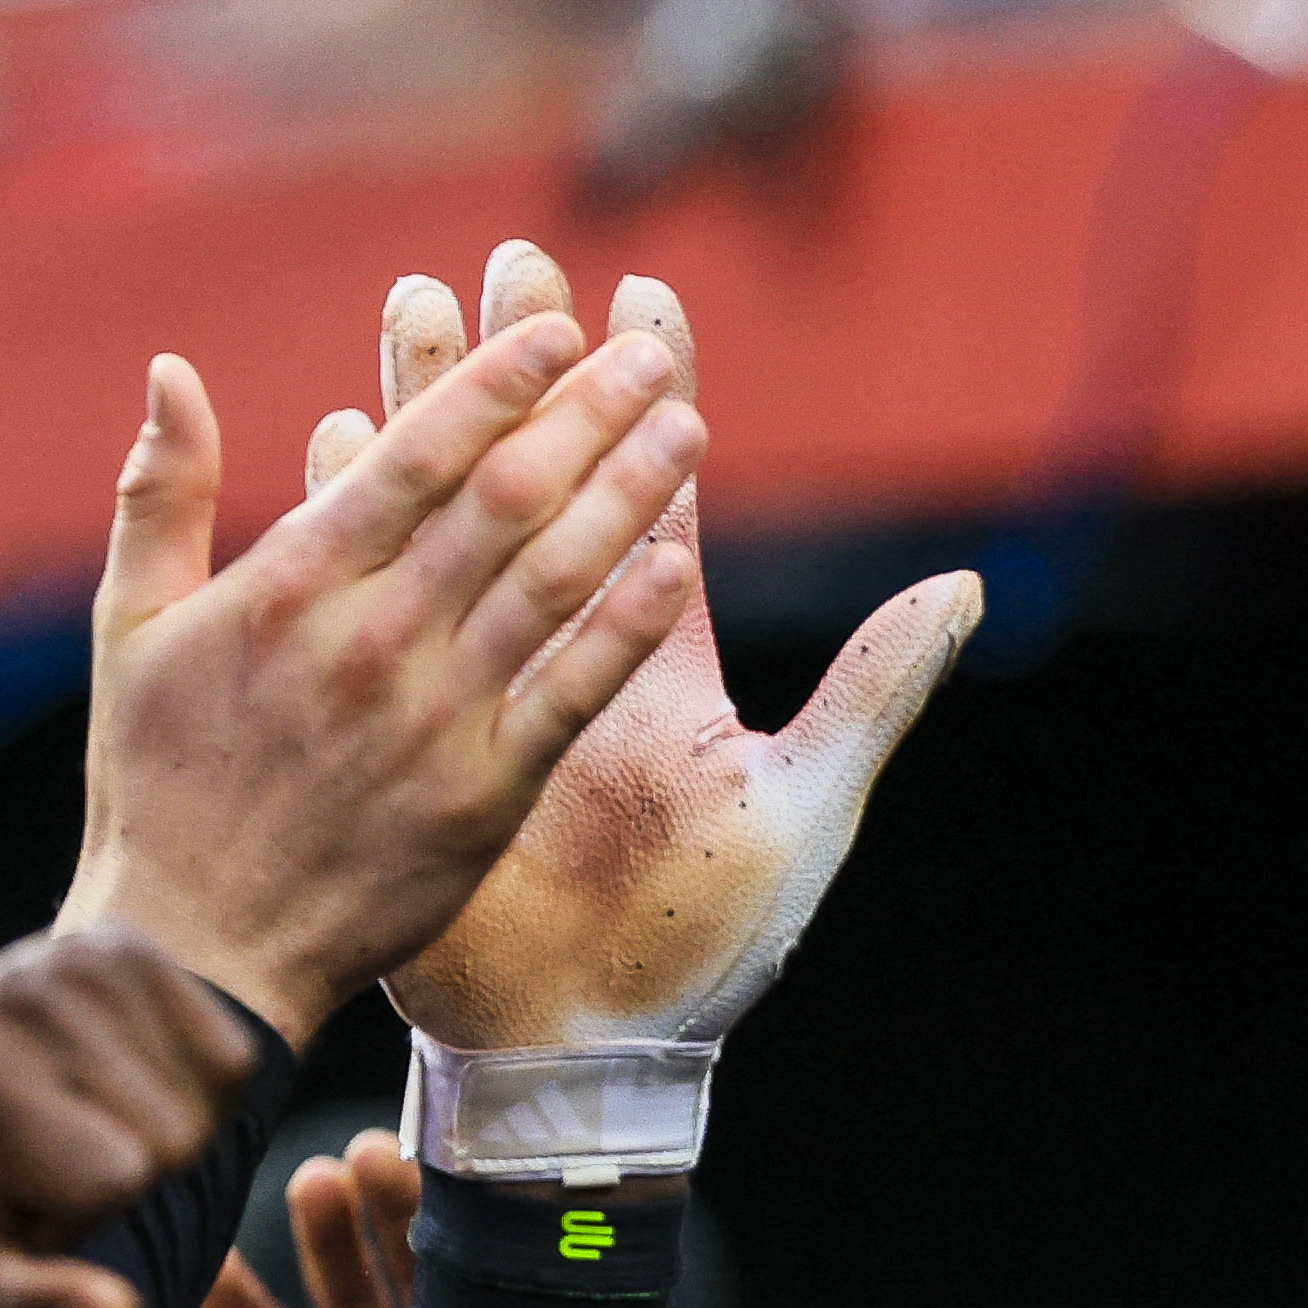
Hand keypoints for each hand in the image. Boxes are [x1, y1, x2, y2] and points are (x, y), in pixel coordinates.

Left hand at [0, 931, 259, 1307]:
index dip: (80, 1217)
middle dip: (129, 1173)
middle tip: (46, 1166)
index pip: (116, 1179)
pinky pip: (230, 1054)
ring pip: (212, 1099)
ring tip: (73, 1126)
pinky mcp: (122, 943)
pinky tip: (119, 1089)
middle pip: (174, 1136)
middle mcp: (21, 993)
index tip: (15, 1203)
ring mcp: (75, 955)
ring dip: (161, 1132)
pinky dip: (195, 1090)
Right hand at [59, 310, 709, 1033]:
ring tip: (683, 427)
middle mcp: (369, 639)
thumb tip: (171, 371)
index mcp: (287, 587)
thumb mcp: (127, 627)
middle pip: (502, 500)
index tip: (557, 333)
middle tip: (650, 358)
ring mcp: (433, 718)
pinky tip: (677, 562)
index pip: (412, 456)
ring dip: (626, 494)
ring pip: (550, 579)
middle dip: (584, 416)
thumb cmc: (157, 786)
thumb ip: (159, 494)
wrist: (195, 950)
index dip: (493, 385)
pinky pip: (572, 693)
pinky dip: (626, 623)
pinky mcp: (483, 796)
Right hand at [328, 242, 979, 1059]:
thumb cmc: (709, 948)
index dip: (648, 397)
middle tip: (510, 252)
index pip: (652, 498)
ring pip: (455, 518)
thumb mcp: (804, 805)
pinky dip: (362, 524)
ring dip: (434, 406)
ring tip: (413, 302)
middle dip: (526, 364)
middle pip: (542, 478)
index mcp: (657, 666)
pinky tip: (340, 436)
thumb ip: (877, 689)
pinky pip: (384, 610)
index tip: (640, 294)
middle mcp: (567, 657)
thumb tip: (968, 586)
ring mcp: (486, 691)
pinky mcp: (419, 736)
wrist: (598, 1055)